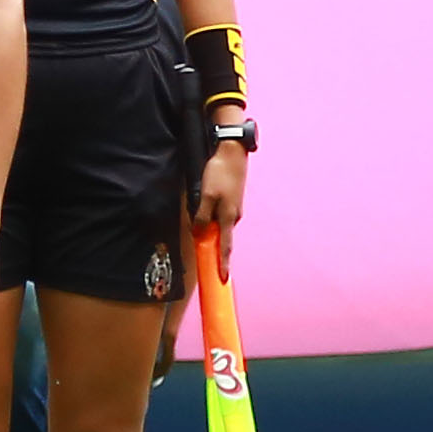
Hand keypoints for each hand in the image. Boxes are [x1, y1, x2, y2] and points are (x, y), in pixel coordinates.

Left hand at [194, 141, 247, 280]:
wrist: (231, 152)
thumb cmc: (218, 173)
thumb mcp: (205, 196)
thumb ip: (202, 216)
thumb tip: (199, 234)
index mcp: (228, 217)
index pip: (225, 246)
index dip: (222, 263)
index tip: (223, 278)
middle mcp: (233, 215)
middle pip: (221, 238)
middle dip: (214, 251)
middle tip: (209, 265)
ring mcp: (233, 207)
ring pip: (219, 225)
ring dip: (209, 232)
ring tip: (200, 237)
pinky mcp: (230, 199)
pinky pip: (219, 215)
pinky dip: (211, 220)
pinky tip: (203, 215)